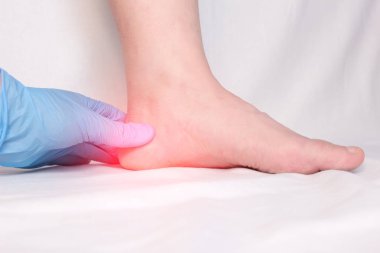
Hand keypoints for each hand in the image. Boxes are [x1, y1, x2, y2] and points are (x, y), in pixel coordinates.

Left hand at [0, 68, 153, 167]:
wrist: (8, 126)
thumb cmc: (44, 114)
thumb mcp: (89, 123)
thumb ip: (118, 132)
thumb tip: (147, 132)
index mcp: (91, 111)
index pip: (119, 121)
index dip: (134, 131)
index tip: (151, 143)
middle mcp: (81, 124)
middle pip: (108, 138)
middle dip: (123, 148)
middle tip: (142, 160)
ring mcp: (68, 140)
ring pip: (95, 151)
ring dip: (108, 159)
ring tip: (127, 169)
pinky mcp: (56, 156)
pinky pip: (79, 162)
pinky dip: (90, 167)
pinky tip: (101, 172)